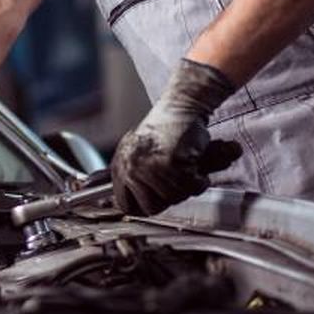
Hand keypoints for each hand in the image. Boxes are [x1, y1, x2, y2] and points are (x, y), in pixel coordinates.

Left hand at [111, 59, 242, 215]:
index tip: (156, 201)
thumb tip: (114, 198)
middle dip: (168, 196)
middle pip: (151, 207)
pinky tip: (195, 162)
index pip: (125, 205)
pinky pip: (191, 187)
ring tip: (185, 165)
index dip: (143, 206)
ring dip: (186, 185)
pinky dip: (199, 179)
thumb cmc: (166, 129)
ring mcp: (151, 169)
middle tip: (175, 178)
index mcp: (121, 166)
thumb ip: (132, 178)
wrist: (181, 106)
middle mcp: (132, 169)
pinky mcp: (172, 166)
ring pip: (174, 198)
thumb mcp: (139, 154)